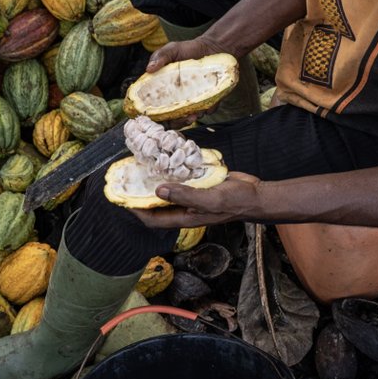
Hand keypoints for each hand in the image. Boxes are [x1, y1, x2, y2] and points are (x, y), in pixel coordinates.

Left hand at [130, 172, 263, 228]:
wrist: (256, 194)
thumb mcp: (210, 199)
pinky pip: (180, 179)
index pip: (153, 219)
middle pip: (157, 204)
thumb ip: (185, 195)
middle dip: (141, 195)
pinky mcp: (199, 185)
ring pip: (167, 190)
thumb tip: (158, 190)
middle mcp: (185, 208)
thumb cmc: (235, 202)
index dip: (136, 211)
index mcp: (185, 217)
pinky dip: (172, 171)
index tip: (121, 199)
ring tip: (141, 167)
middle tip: (128, 179)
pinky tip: (165, 159)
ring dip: (155, 180)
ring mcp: (192, 196)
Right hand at [145, 37, 227, 126]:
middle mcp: (177, 98)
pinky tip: (207, 107)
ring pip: (189, 117)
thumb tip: (149, 70)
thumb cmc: (188, 49)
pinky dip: (207, 110)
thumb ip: (160, 56)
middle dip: (176, 122)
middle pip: (172, 118)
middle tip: (181, 117)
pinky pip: (207, 109)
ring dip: (191, 118)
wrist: (213, 48)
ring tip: (194, 114)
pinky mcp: (208, 99)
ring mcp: (192, 100)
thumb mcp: (172, 50)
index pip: (156, 107)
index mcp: (164, 89)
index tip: (159, 117)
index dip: (156, 115)